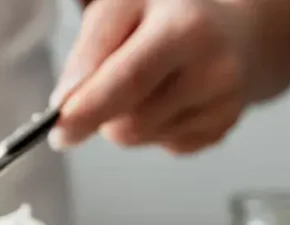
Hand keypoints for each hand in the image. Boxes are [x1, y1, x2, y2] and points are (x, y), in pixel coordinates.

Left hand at [51, 0, 252, 154]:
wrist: (232, 28)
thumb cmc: (167, 14)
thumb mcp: (120, 7)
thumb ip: (89, 51)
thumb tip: (65, 101)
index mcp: (185, 29)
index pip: (126, 83)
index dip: (85, 112)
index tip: (57, 130)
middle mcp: (213, 69)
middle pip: (128, 124)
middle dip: (101, 114)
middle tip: (103, 87)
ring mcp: (222, 105)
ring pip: (138, 139)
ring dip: (124, 120)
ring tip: (146, 83)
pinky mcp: (220, 130)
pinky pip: (159, 146)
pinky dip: (151, 128)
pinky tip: (168, 98)